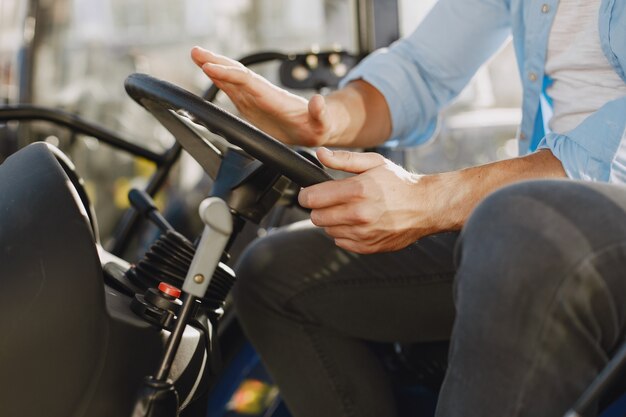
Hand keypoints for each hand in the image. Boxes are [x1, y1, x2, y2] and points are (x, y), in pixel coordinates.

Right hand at [191, 46, 333, 146]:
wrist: (317, 127)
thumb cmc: (320, 125)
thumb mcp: (323, 122)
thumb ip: (320, 113)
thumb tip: (318, 101)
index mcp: (274, 98)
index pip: (248, 81)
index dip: (229, 74)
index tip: (211, 67)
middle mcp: (262, 94)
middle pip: (236, 74)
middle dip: (217, 63)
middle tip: (196, 52)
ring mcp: (256, 98)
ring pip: (232, 79)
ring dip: (214, 67)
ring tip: (196, 56)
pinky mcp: (252, 106)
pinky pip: (233, 90)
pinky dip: (219, 80)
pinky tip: (209, 73)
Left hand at [299, 148, 437, 253]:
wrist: (426, 207)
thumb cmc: (399, 184)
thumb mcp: (374, 163)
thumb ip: (343, 159)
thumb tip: (320, 154)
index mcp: (357, 190)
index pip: (312, 198)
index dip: (307, 195)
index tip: (310, 193)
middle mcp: (359, 214)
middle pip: (316, 217)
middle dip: (319, 208)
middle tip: (332, 200)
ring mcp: (363, 233)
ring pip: (327, 230)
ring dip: (332, 221)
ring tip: (349, 210)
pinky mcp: (367, 247)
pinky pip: (340, 242)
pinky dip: (344, 233)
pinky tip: (357, 222)